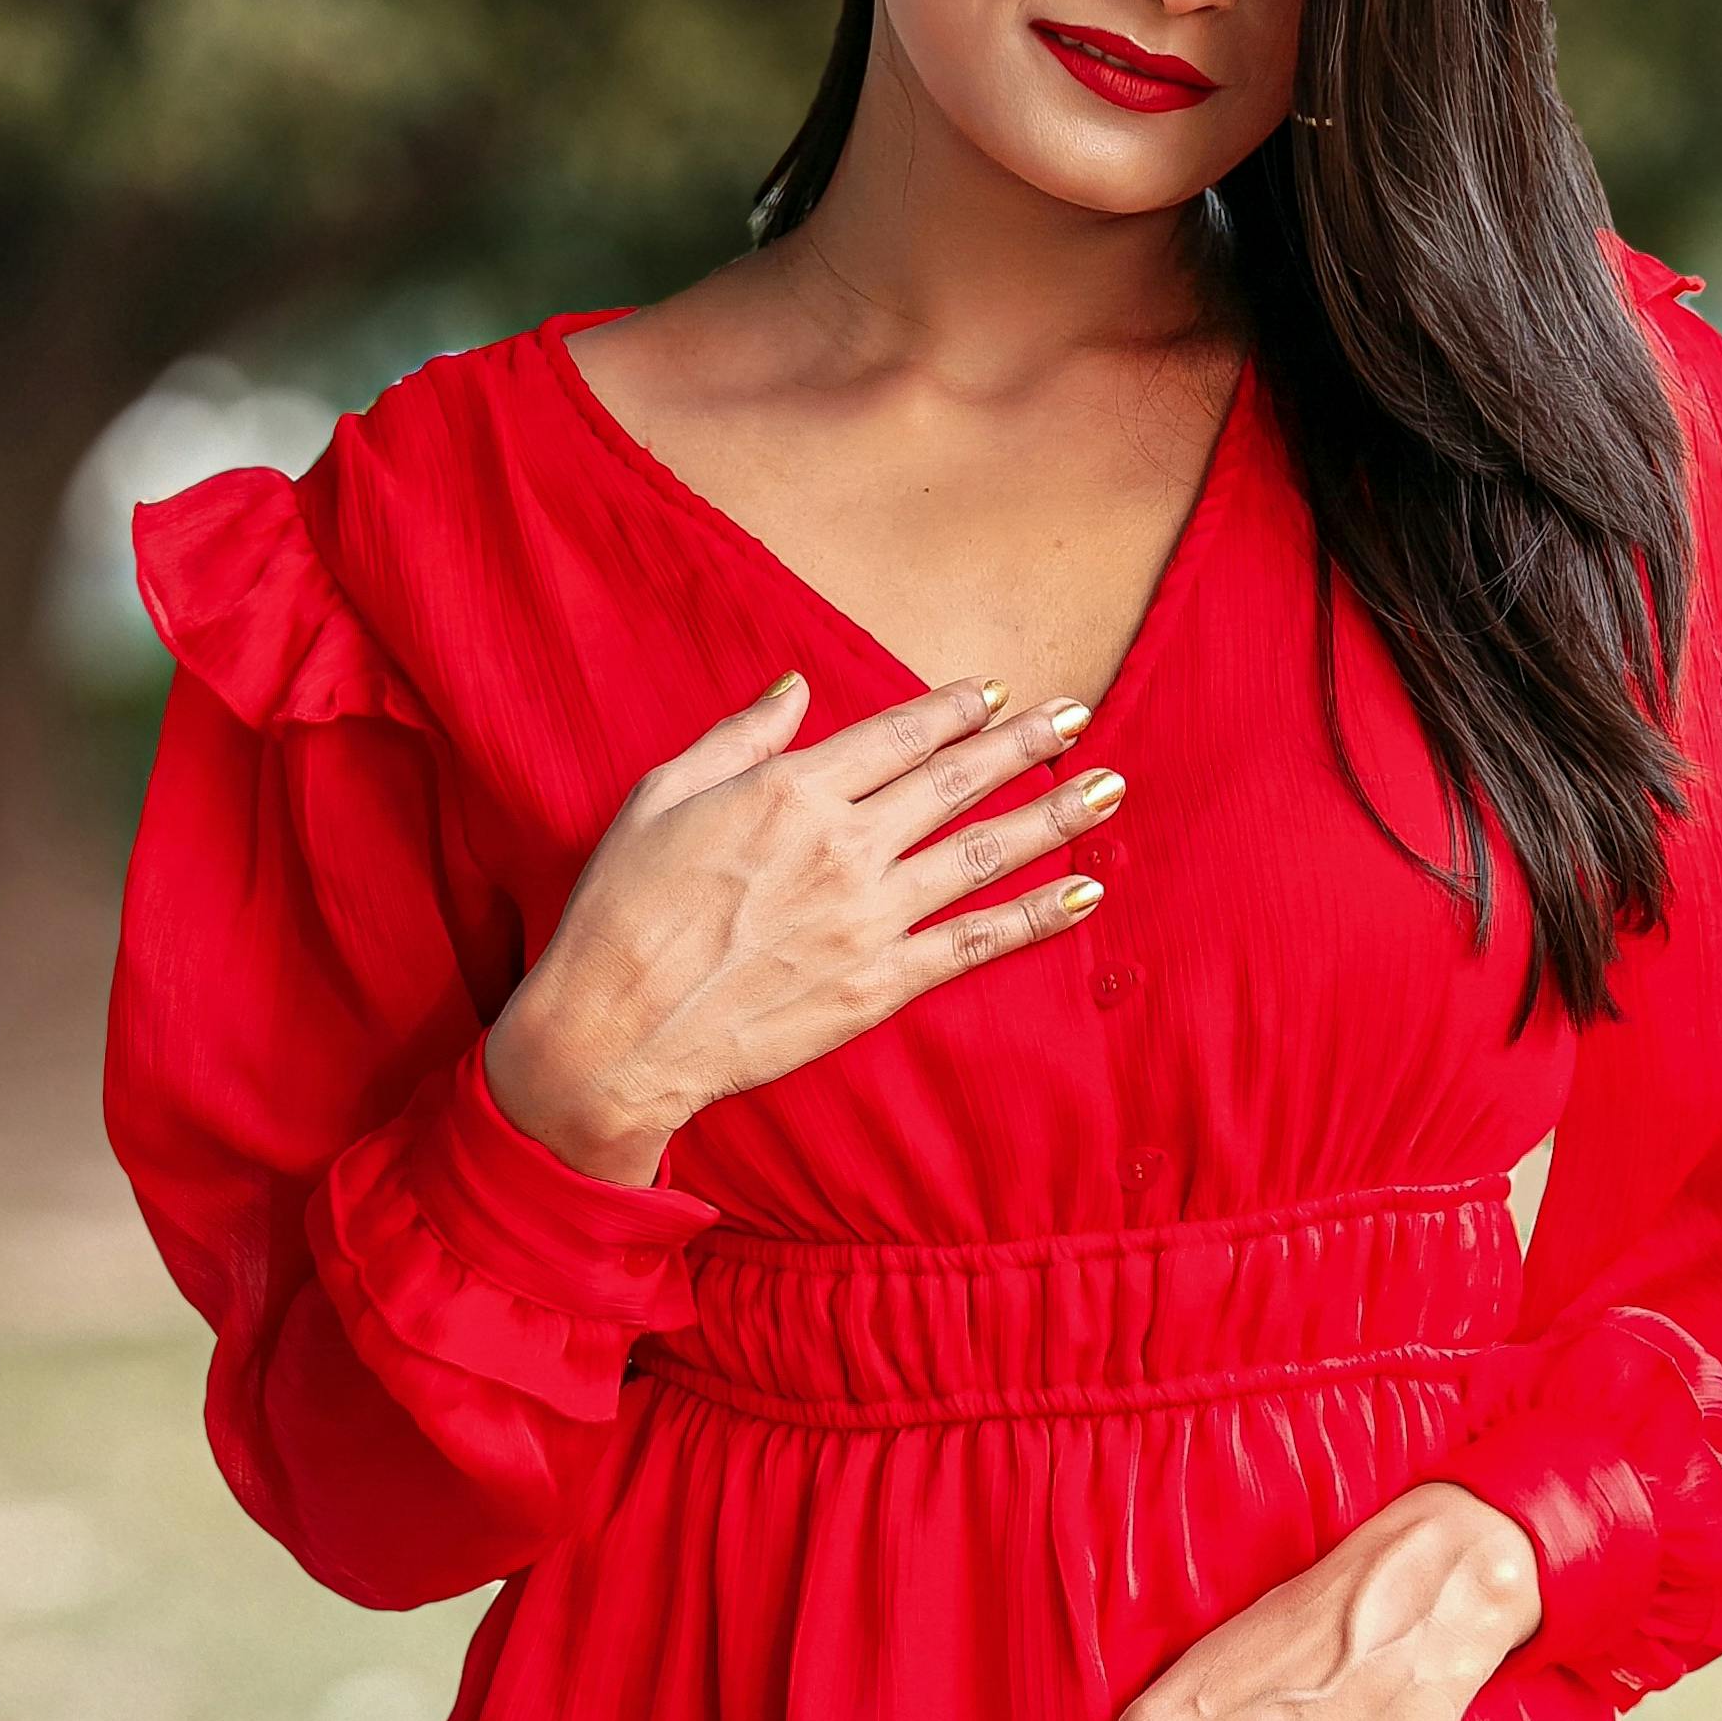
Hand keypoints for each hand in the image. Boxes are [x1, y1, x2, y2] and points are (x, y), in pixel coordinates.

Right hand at [485, 671, 1119, 1183]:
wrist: (613, 1033)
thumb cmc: (619, 912)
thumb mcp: (660, 797)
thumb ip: (738, 738)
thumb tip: (795, 687)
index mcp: (788, 789)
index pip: (896, 734)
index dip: (954, 709)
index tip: (999, 693)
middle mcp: (842, 843)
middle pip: (956, 779)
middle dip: (1026, 744)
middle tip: (1078, 715)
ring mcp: (867, 915)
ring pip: (982, 852)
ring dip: (1055, 817)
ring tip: (1109, 787)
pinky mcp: (877, 983)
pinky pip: (973, 941)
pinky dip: (1035, 917)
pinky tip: (1084, 893)